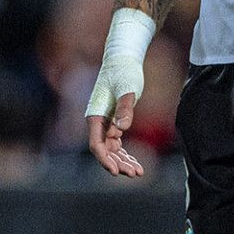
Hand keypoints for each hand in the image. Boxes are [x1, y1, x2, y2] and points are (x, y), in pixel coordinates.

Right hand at [86, 55, 146, 177]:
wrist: (124, 60)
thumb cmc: (124, 72)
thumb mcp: (127, 88)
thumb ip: (124, 107)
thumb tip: (122, 127)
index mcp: (95, 115)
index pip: (96, 144)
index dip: (105, 159)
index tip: (115, 171)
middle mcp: (97, 122)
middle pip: (104, 151)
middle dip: (118, 164)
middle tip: (135, 173)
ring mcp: (105, 123)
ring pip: (112, 150)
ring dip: (123, 162)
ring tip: (139, 172)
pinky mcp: (114, 122)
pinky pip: (118, 144)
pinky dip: (126, 154)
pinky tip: (137, 164)